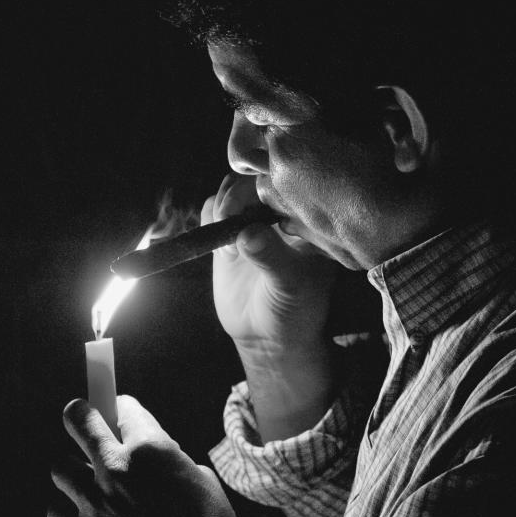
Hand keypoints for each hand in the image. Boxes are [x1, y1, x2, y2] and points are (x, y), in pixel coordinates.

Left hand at [48, 395, 241, 516]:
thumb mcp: (200, 477)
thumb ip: (169, 461)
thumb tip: (153, 459)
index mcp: (150, 447)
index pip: (124, 408)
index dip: (122, 408)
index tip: (120, 411)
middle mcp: (116, 467)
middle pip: (78, 420)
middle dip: (81, 415)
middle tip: (82, 417)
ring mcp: (95, 501)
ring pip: (60, 467)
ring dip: (74, 469)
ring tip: (89, 481)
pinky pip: (55, 511)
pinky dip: (66, 510)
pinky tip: (84, 513)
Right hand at [201, 173, 337, 359]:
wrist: (268, 336)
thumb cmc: (294, 311)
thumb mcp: (289, 285)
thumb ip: (271, 256)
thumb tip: (248, 232)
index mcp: (304, 219)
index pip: (286, 183)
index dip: (268, 182)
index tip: (255, 200)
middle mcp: (278, 214)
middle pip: (254, 179)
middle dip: (239, 194)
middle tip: (230, 218)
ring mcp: (251, 222)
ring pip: (231, 189)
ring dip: (224, 204)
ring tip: (226, 236)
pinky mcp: (226, 235)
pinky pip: (212, 209)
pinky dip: (211, 216)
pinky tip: (220, 247)